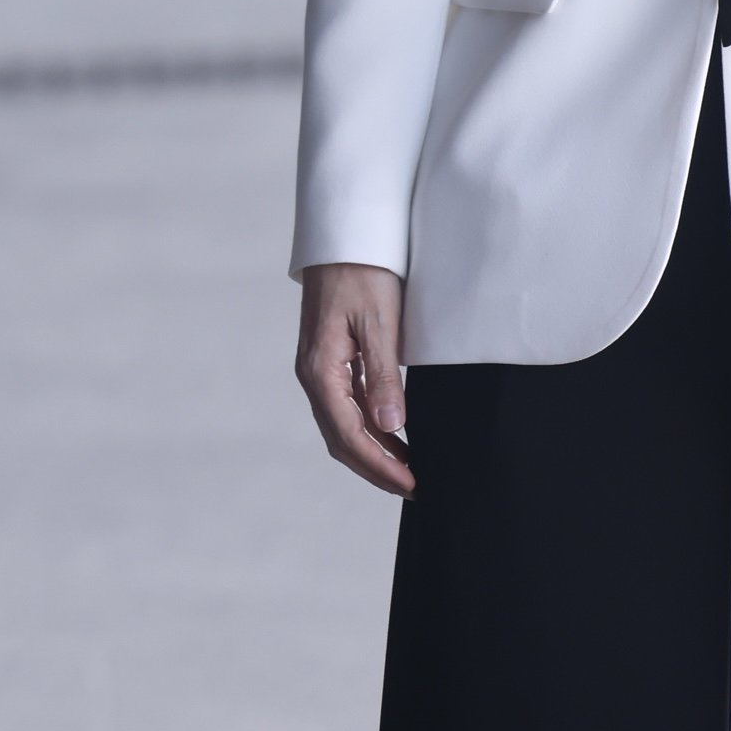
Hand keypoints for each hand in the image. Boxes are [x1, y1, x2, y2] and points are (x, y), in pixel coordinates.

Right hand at [296, 262, 412, 494]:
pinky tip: (395, 435)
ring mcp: (320, 369)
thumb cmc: (362, 275)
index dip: (381, 466)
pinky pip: (346, 408)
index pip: (348, 434)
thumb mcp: (379, 324)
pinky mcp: (331, 362)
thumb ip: (382, 375)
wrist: (343, 240)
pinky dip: (370, 431)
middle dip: (376, 470)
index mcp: (319, 369)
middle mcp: (313, 375)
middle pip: (339, 439)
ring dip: (373, 453)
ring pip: (342, 427)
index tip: (414, 486)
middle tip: (416, 491)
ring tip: (410, 471)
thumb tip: (390, 424)